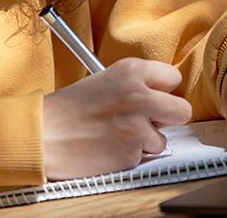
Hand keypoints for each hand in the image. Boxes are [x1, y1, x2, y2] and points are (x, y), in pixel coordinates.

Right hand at [43, 58, 192, 179]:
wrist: (44, 136)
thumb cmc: (67, 109)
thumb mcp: (102, 80)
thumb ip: (134, 84)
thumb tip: (160, 95)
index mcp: (131, 71)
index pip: (173, 77)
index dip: (163, 90)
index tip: (155, 96)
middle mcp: (139, 95)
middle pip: (183, 110)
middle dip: (168, 118)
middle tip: (149, 120)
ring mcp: (138, 126)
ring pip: (163, 138)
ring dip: (146, 140)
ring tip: (117, 134)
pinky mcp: (132, 152)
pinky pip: (144, 155)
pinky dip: (130, 155)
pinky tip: (110, 147)